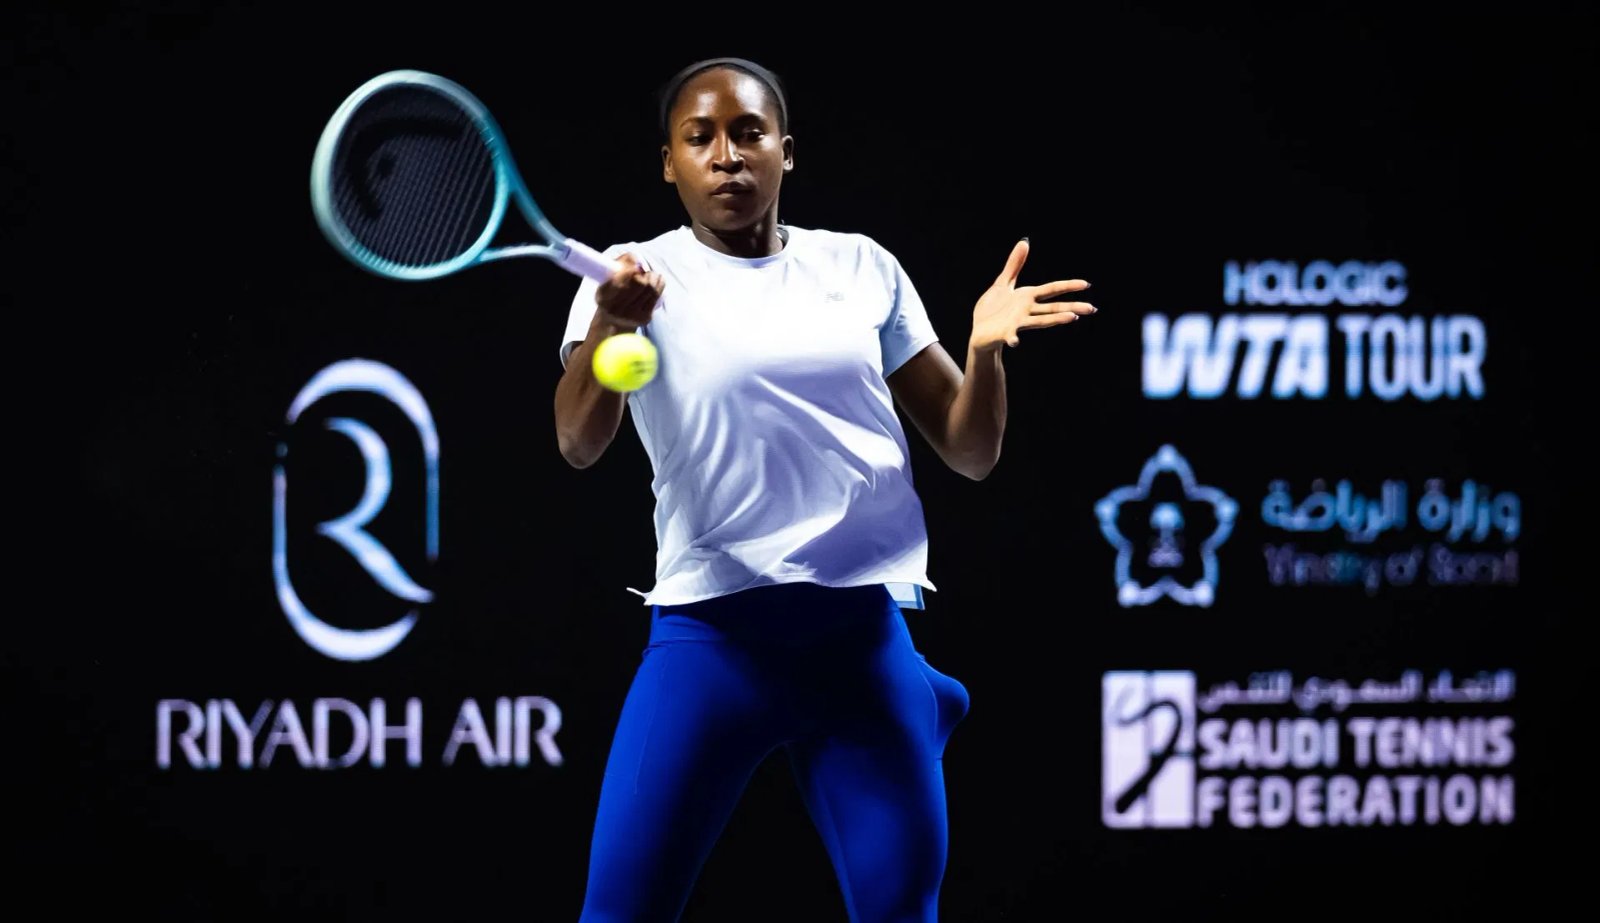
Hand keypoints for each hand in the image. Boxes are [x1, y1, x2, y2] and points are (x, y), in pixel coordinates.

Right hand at [595, 253, 664, 330]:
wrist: (614, 323)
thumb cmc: (611, 296)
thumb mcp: (606, 281)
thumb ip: (618, 264)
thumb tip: (636, 258)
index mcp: (603, 298)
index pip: (619, 281)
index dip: (629, 270)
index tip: (634, 267)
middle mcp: (616, 309)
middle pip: (639, 283)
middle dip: (644, 273)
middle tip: (644, 271)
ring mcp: (631, 316)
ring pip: (650, 288)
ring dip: (653, 277)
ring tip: (651, 274)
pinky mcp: (644, 319)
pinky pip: (656, 296)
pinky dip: (659, 284)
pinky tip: (658, 279)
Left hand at [968, 239, 1094, 353]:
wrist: (979, 331)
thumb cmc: (992, 309)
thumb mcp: (1003, 283)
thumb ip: (1015, 264)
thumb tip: (1025, 241)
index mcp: (1028, 297)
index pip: (1052, 290)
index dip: (1068, 286)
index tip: (1086, 284)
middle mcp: (1027, 311)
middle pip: (1054, 308)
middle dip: (1072, 307)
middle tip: (1091, 309)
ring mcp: (1017, 323)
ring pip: (1040, 320)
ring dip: (1056, 319)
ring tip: (1071, 318)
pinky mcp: (1004, 333)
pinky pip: (1009, 336)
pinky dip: (1012, 338)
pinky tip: (1015, 341)